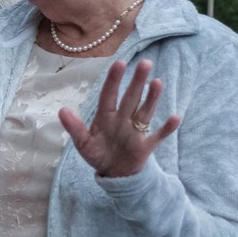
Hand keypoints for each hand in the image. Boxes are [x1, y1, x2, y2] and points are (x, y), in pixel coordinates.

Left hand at [59, 60, 181, 177]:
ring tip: (157, 82)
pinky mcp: (145, 146)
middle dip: (137, 81)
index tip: (120, 63)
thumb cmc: (97, 153)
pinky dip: (166, 128)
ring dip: (151, 98)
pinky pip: (158, 136)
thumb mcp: (82, 142)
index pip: (109, 95)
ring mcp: (135, 131)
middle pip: (131, 98)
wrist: (113, 174)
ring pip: (145, 111)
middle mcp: (122, 119)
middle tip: (145, 63)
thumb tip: (62, 110)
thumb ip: (74, 127)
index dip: (114, 80)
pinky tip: (175, 117)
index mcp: (106, 116)